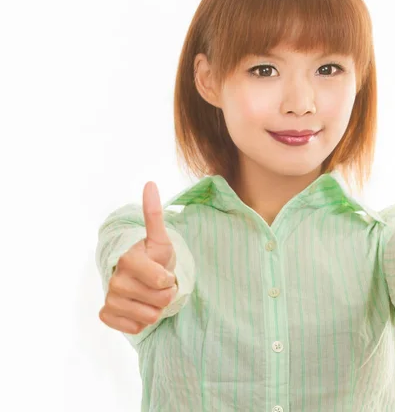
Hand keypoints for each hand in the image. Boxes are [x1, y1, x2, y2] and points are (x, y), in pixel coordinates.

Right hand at [99, 181, 177, 333]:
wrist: (139, 279)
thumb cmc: (154, 259)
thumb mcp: (161, 240)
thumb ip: (154, 214)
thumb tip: (150, 184)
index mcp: (129, 259)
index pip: (162, 280)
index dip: (170, 279)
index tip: (164, 272)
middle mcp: (115, 279)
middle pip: (160, 301)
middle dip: (166, 295)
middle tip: (158, 285)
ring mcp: (110, 298)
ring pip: (150, 317)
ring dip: (156, 308)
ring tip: (149, 295)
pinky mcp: (106, 315)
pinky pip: (135, 328)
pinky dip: (142, 321)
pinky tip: (138, 307)